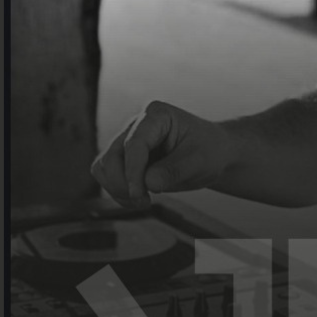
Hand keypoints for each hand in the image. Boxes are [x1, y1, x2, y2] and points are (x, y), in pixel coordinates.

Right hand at [91, 100, 236, 205]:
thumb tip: (148, 183)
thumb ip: (174, 170)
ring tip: (144, 201)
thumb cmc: (209, 151)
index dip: (133, 171)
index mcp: (157, 115)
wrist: (212, 155)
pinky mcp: (124, 158)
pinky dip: (118, 193)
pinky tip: (139, 200)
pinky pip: (108, 177)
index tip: (139, 193)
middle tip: (146, 201)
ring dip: (118, 189)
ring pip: (104, 167)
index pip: (135, 143)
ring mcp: (127, 141)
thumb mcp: (199, 161)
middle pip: (112, 156)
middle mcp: (137, 125)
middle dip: (124, 183)